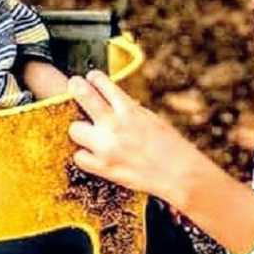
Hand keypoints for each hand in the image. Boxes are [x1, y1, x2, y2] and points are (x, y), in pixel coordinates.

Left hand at [67, 70, 196, 202]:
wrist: (179, 174)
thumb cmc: (170, 146)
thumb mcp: (151, 119)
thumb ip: (130, 111)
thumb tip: (115, 103)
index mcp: (129, 109)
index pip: (102, 83)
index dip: (95, 79)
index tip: (92, 79)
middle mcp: (115, 125)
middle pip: (83, 95)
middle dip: (76, 87)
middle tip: (74, 85)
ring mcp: (106, 146)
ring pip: (75, 129)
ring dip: (80, 129)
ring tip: (87, 132)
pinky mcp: (103, 167)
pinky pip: (79, 157)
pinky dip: (84, 155)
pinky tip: (92, 154)